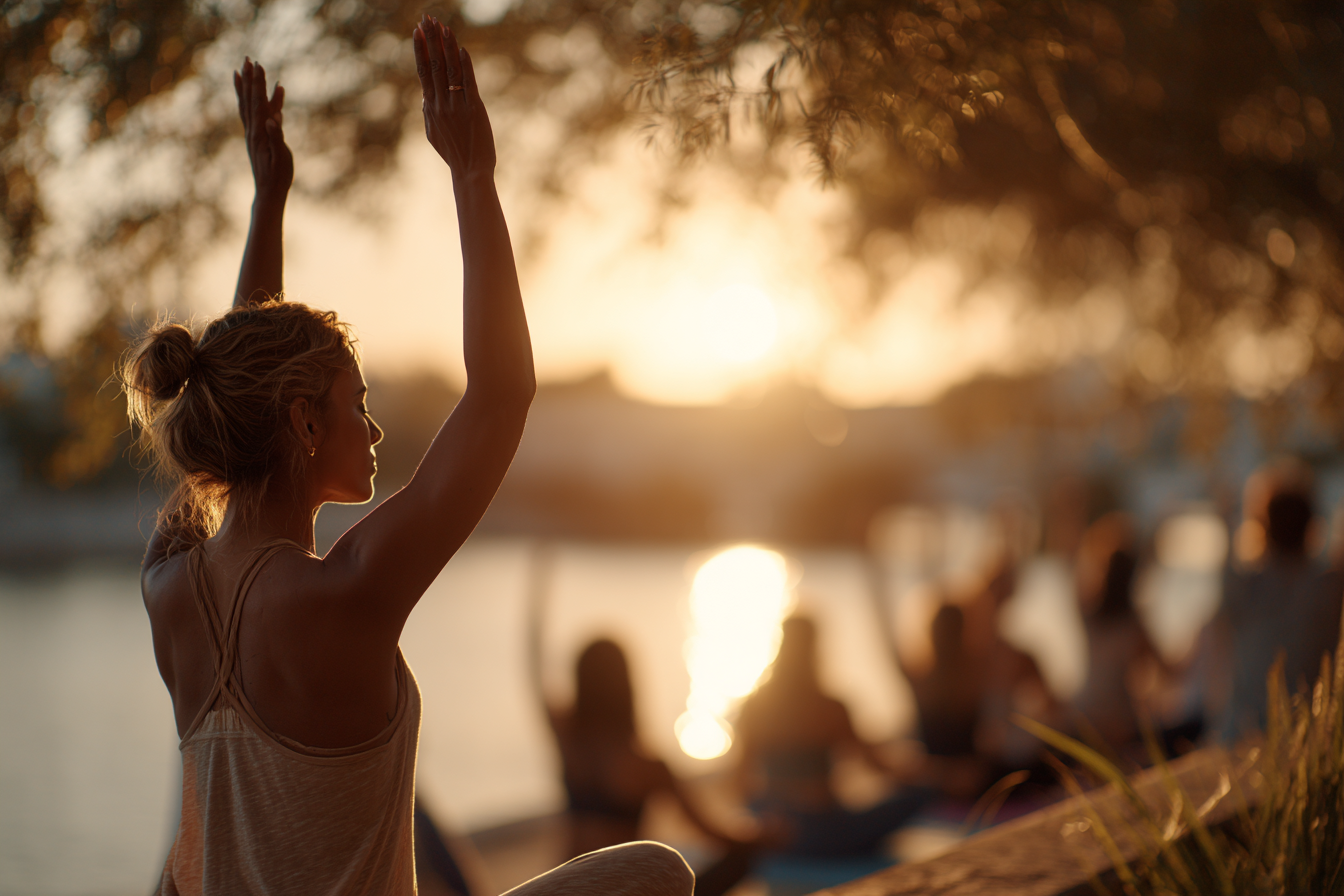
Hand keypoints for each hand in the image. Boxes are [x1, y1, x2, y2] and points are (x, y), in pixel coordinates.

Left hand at [234, 58, 293, 201]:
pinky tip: (257, 97)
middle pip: (249, 99)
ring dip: (246, 88)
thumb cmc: (278, 176)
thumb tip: (273, 119)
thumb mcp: (281, 158)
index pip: (258, 102)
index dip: (258, 84)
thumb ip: (277, 137)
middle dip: (250, 79)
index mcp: (260, 132)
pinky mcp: (255, 139)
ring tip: (242, 71)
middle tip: (248, 59)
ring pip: (247, 106)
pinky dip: (252, 102)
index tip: (258, 65)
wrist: (268, 192)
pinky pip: (251, 115)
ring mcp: (252, 134)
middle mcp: (252, 130)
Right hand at [414, 16, 495, 176]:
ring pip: (449, 69)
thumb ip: (428, 113)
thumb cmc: (454, 153)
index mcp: (430, 108)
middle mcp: (440, 104)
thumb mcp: (433, 133)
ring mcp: (456, 105)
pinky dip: (464, 64)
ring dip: (447, 46)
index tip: (417, 31)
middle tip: (427, 18)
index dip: (420, 50)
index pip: (423, 72)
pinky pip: (467, 82)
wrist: (470, 171)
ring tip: (444, 26)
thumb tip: (425, 97)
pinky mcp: (474, 109)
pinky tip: (462, 49)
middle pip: (434, 65)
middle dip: (431, 39)